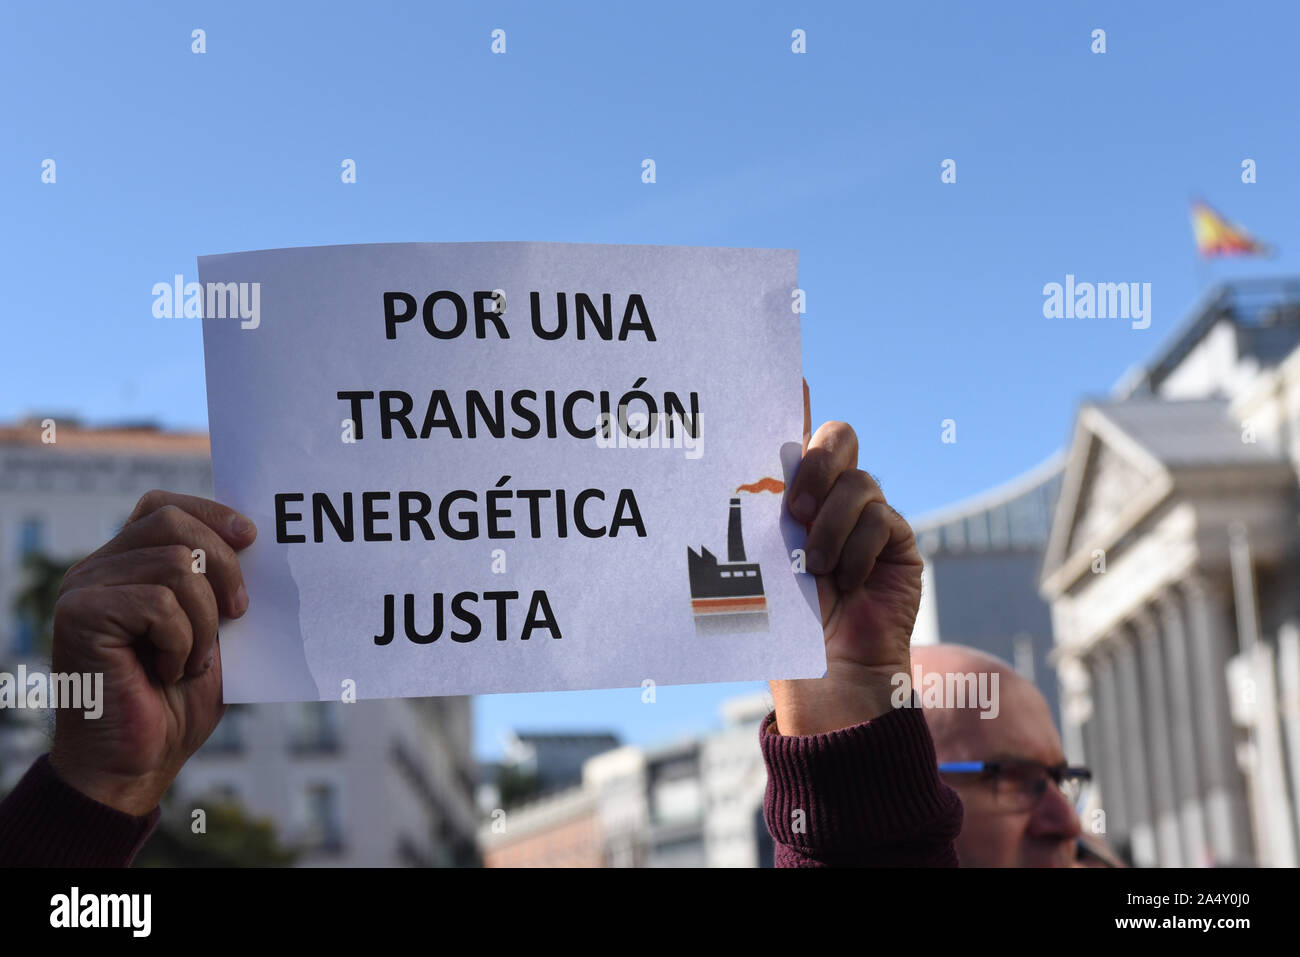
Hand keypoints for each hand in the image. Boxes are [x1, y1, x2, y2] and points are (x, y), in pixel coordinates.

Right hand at [47, 490, 255, 815]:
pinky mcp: (79, 615)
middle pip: (172, 523)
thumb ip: (221, 586)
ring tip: (192, 660)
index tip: (252, 539)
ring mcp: (83, 590)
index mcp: (126, 567)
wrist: (136, 764)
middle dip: (223, 566)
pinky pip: (158, 602)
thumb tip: (256, 541)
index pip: (164, 507)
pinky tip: (167, 672)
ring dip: (204, 620)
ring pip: (175, 565)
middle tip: (237, 614)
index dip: (211, 514)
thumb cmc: (176, 703)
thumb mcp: (213, 632)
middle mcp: (97, 570)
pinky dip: (181, 641)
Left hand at [769, 381, 922, 734]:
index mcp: (791, 495)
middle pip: (836, 438)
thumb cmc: (779, 622)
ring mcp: (868, 517)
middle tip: (793, 507)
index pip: (794, 435)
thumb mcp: (757, 558)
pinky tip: (848, 582)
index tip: (789, 374)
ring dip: (831, 525)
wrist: (823, 674)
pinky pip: (882, 517)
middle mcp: (831, 497)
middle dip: (815, 463)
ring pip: (858, 482)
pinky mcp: (897, 540)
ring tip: (816, 568)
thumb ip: (761, 510)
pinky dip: (859, 549)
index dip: (794, 400)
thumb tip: (753, 464)